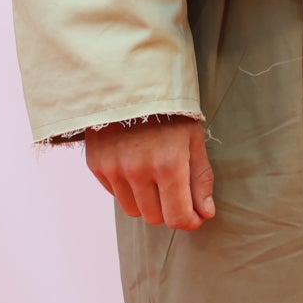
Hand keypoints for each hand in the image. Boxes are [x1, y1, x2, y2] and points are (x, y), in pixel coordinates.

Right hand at [84, 116, 215, 229]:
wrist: (129, 81)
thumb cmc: (169, 109)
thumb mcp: (194, 138)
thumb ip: (201, 179)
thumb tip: (205, 213)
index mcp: (168, 164)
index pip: (177, 217)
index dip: (190, 221)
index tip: (195, 215)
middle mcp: (138, 171)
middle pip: (155, 218)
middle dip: (169, 209)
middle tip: (175, 188)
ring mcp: (113, 169)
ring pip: (134, 210)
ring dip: (147, 201)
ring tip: (153, 175)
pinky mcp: (96, 165)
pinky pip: (115, 194)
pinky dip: (128, 188)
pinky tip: (135, 164)